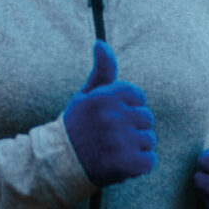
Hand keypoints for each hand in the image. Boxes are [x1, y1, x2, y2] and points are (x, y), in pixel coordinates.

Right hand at [62, 41, 156, 186]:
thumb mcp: (86, 96)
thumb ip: (101, 71)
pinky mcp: (126, 163)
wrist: (58, 163)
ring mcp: (120, 140)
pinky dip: (139, 166)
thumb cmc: (76, 127)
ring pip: (150, 140)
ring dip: (136, 148)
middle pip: (147, 119)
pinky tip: (120, 164)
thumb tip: (101, 42)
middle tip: (112, 137)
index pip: (139, 97)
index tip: (111, 119)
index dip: (128, 109)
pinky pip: (150, 161)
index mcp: (105, 96)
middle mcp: (113, 116)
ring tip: (114, 151)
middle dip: (134, 129)